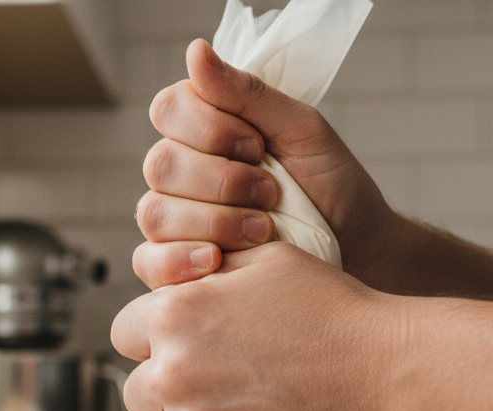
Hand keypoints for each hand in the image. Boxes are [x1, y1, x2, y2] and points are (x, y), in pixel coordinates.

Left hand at [112, 243, 391, 410]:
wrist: (387, 375)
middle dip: (165, 398)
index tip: (173, 358)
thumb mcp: (267, 263)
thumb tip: (179, 279)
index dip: (149, 347)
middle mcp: (173, 371)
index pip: (124, 335)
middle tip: (207, 399)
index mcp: (175, 314)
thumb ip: (210, 272)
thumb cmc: (337, 318)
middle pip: (136, 395)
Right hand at [134, 38, 393, 290]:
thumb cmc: (328, 184)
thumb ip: (247, 95)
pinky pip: (149, 262)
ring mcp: (170, 222)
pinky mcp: (171, 266)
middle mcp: (176, 175)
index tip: (259, 146)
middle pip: (160, 165)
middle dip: (222, 181)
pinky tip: (216, 260)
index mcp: (200, 130)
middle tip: (271, 192)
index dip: (211, 129)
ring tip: (263, 231)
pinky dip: (178, 261)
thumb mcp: (300, 129)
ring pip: (155, 213)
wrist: (353, 245)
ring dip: (214, 221)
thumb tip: (196, 51)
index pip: (169, 110)